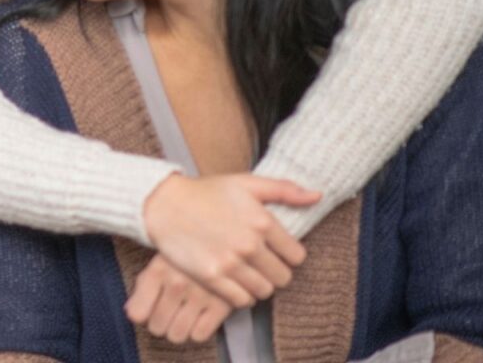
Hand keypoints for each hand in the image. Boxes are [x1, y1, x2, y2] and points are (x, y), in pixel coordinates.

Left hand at [126, 254, 232, 343]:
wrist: (224, 241)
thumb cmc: (186, 255)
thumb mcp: (160, 262)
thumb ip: (143, 286)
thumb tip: (132, 315)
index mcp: (158, 270)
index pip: (138, 314)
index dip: (143, 316)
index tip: (149, 312)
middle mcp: (178, 283)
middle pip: (157, 327)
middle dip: (161, 324)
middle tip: (169, 313)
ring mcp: (200, 295)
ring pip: (177, 335)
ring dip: (178, 330)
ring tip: (183, 316)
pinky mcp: (222, 305)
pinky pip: (199, 336)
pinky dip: (198, 331)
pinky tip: (199, 317)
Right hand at [142, 173, 318, 306]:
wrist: (165, 205)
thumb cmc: (206, 192)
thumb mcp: (246, 183)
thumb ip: (284, 189)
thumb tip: (317, 196)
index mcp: (262, 221)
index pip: (297, 256)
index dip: (288, 255)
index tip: (275, 251)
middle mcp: (249, 244)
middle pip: (283, 278)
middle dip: (275, 272)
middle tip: (261, 264)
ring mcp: (230, 263)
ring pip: (264, 291)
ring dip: (259, 285)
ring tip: (247, 273)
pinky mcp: (212, 277)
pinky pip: (242, 300)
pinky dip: (241, 295)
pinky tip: (233, 281)